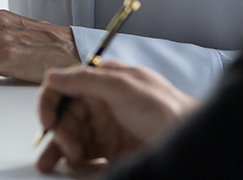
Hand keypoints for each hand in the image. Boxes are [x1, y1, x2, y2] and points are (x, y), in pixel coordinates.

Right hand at [36, 61, 198, 171]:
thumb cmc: (165, 109)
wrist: (195, 143)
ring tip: (52, 165)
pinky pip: (84, 155)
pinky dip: (73, 161)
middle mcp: (100, 101)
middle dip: (59, 132)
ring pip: (71, 135)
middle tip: (68, 150)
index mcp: (101, 80)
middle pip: (65, 114)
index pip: (64, 85)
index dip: (50, 101)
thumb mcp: (123, 87)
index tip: (47, 122)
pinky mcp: (111, 151)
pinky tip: (70, 167)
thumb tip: (53, 75)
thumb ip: (86, 80)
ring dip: (59, 149)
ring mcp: (105, 127)